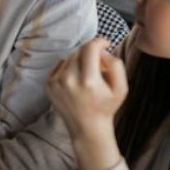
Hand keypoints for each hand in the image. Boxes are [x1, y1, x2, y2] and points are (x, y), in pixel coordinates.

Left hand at [46, 38, 127, 169]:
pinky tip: (76, 80)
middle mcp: (69, 80)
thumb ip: (115, 65)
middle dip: (91, 54)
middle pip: (80, 51)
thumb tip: (103, 51)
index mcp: (88, 81)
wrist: (87, 128)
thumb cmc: (106, 107)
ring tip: (88, 76)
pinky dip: (68, 67)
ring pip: (70, 57)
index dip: (99, 41)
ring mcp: (55, 83)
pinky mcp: (48, 84)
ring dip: (80, 61)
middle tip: (99, 67)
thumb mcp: (121, 88)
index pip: (90, 48)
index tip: (105, 44)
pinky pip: (60, 65)